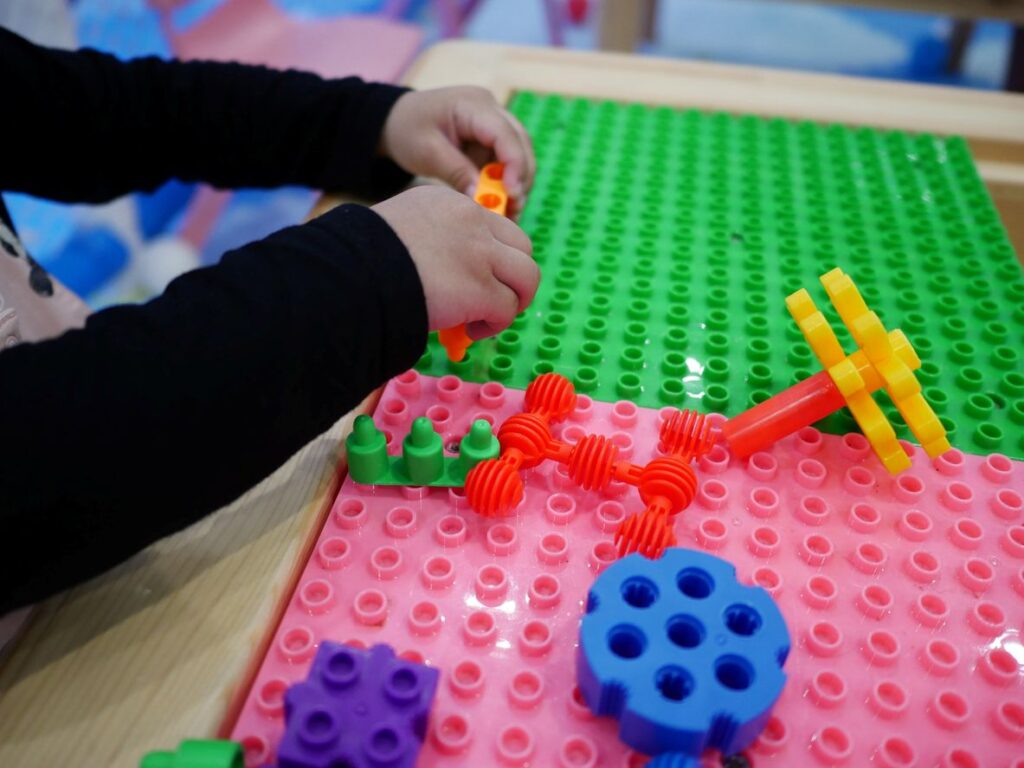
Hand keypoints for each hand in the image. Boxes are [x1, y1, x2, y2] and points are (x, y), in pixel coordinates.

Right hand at [373, 186, 537, 337]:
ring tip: (486, 319)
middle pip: (521, 247)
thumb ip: (426, 242)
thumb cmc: (359, 261)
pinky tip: (471, 330)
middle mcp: (470, 220)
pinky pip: (508, 309)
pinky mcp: (481, 289)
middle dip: (514, 276)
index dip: (493, 255)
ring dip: (512, 302)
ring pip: (526, 277)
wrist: (353, 276)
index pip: (491, 225)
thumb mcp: (396, 231)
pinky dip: (494, 324)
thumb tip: (439, 276)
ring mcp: (480, 253)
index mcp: (447, 202)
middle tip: (494, 299)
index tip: (477, 277)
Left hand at [380, 87, 535, 216]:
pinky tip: (501, 205)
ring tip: (510, 212)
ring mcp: (493, 123)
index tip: (512, 193)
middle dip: (521, 177)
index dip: (514, 164)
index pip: (505, 133)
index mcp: (473, 104)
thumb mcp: (427, 152)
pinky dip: (506, 184)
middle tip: (514, 209)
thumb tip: (482, 199)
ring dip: (517, 183)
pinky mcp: (490, 140)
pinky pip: (506, 162)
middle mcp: (490, 110)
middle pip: (520, 143)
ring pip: (519, 154)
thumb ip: (456, 172)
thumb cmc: (408, 129)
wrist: (397, 120)